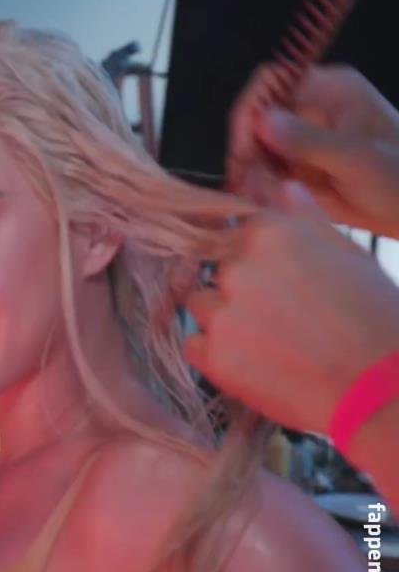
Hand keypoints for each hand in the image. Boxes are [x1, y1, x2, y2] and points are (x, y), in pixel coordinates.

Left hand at [184, 180, 398, 432]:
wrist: (377, 384)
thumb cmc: (375, 317)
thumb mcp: (348, 254)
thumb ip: (306, 218)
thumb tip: (283, 187)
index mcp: (269, 233)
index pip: (239, 233)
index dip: (257, 257)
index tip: (277, 279)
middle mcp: (236, 267)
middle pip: (216, 269)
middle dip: (239, 287)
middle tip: (278, 314)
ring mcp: (219, 312)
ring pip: (199, 305)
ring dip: (222, 318)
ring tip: (266, 339)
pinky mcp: (211, 355)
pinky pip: (194, 345)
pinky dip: (214, 353)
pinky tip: (252, 360)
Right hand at [228, 64, 398, 236]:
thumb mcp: (357, 159)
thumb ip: (309, 141)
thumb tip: (262, 121)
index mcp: (330, 90)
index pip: (272, 82)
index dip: (251, 110)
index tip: (244, 149)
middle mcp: (309, 108)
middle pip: (255, 118)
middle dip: (247, 152)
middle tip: (247, 186)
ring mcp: (301, 138)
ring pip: (254, 149)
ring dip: (250, 175)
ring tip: (260, 201)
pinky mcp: (295, 166)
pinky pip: (262, 172)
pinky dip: (259, 189)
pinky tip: (267, 204)